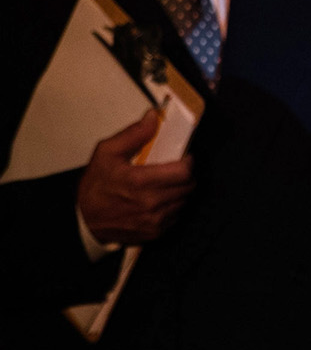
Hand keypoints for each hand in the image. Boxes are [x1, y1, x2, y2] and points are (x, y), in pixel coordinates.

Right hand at [76, 111, 193, 244]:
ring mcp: (154, 220)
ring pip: (185, 200)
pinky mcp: (155, 232)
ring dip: (180, 190)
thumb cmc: (95, 186)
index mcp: (139, 182)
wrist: (84, 220)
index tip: (183, 157)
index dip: (188, 162)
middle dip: (185, 175)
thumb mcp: (106, 153)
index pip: (183, 172)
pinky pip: (177, 215)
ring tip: (165, 184)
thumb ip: (133, 134)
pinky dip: (173, 206)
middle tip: (174, 169)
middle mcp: (150, 203)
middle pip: (189, 186)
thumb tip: (154, 117)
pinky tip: (159, 199)